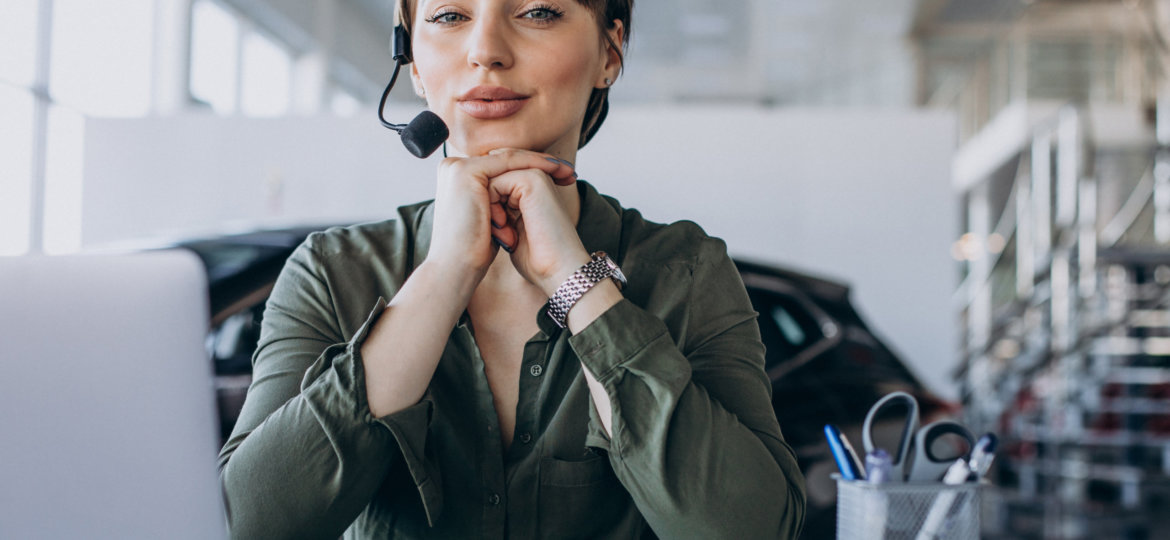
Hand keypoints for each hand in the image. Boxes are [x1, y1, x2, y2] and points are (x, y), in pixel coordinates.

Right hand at [426, 149, 576, 284]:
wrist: (457, 268)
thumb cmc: (474, 252)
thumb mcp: (490, 218)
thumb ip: (498, 201)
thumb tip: (517, 198)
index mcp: (456, 179)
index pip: (500, 167)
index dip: (532, 168)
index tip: (560, 175)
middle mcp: (452, 168)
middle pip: (506, 160)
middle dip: (541, 164)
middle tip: (569, 171)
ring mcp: (457, 168)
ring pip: (509, 159)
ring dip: (541, 163)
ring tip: (567, 172)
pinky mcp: (465, 172)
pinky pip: (508, 162)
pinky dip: (533, 165)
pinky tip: (554, 170)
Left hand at [485, 148, 592, 294]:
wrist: (559, 271)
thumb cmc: (536, 259)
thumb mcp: (511, 231)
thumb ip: (500, 213)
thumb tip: (477, 209)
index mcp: (534, 189)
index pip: (494, 188)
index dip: (491, 213)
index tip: (508, 240)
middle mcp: (536, 178)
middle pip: (490, 183)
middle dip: (489, 210)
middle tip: (506, 239)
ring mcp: (535, 176)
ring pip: (490, 183)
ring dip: (490, 211)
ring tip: (505, 236)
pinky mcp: (532, 179)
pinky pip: (494, 183)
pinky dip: (492, 207)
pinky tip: (504, 228)